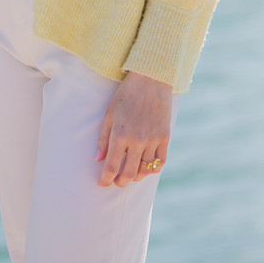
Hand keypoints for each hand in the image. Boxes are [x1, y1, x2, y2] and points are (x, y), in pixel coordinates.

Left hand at [96, 71, 172, 187]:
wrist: (151, 79)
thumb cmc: (126, 94)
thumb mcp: (110, 113)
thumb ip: (103, 138)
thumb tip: (98, 160)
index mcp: (120, 134)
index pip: (112, 167)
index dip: (106, 179)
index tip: (102, 183)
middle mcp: (137, 140)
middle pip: (129, 174)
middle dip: (120, 182)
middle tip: (116, 181)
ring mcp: (153, 139)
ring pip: (145, 170)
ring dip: (136, 176)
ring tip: (131, 174)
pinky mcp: (165, 137)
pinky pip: (161, 162)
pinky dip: (153, 169)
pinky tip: (146, 168)